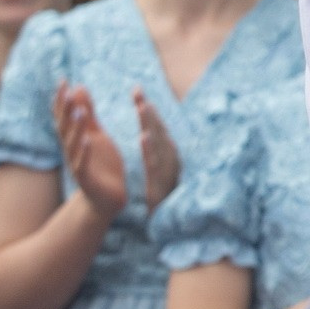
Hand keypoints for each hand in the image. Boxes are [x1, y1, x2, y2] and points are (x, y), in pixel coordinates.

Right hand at [53, 84, 127, 220]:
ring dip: (74, 128)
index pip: (65, 117)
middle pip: (65, 128)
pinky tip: (86, 140)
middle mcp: (73, 150)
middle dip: (64, 110)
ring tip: (77, 111)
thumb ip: (88, 113)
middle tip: (65, 90)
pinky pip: (83, 164)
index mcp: (77, 138)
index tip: (63, 81)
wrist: (107, 198)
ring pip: (73, 144)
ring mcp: (78, 164)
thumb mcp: (96, 134)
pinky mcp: (87, 178)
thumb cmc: (102, 163)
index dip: (63, 100)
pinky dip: (84, 152)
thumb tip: (78, 87)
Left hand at [132, 88, 178, 211]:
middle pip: (158, 127)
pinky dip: (150, 148)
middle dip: (147, 109)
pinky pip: (155, 162)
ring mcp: (167, 167)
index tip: (136, 89)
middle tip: (137, 91)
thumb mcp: (163, 165)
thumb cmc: (168, 190)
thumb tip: (153, 129)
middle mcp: (170, 154)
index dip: (146, 107)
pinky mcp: (161, 181)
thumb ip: (159, 147)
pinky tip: (143, 137)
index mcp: (167, 150)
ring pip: (158, 141)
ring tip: (142, 107)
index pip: (156, 124)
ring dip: (151, 123)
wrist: (173, 219)